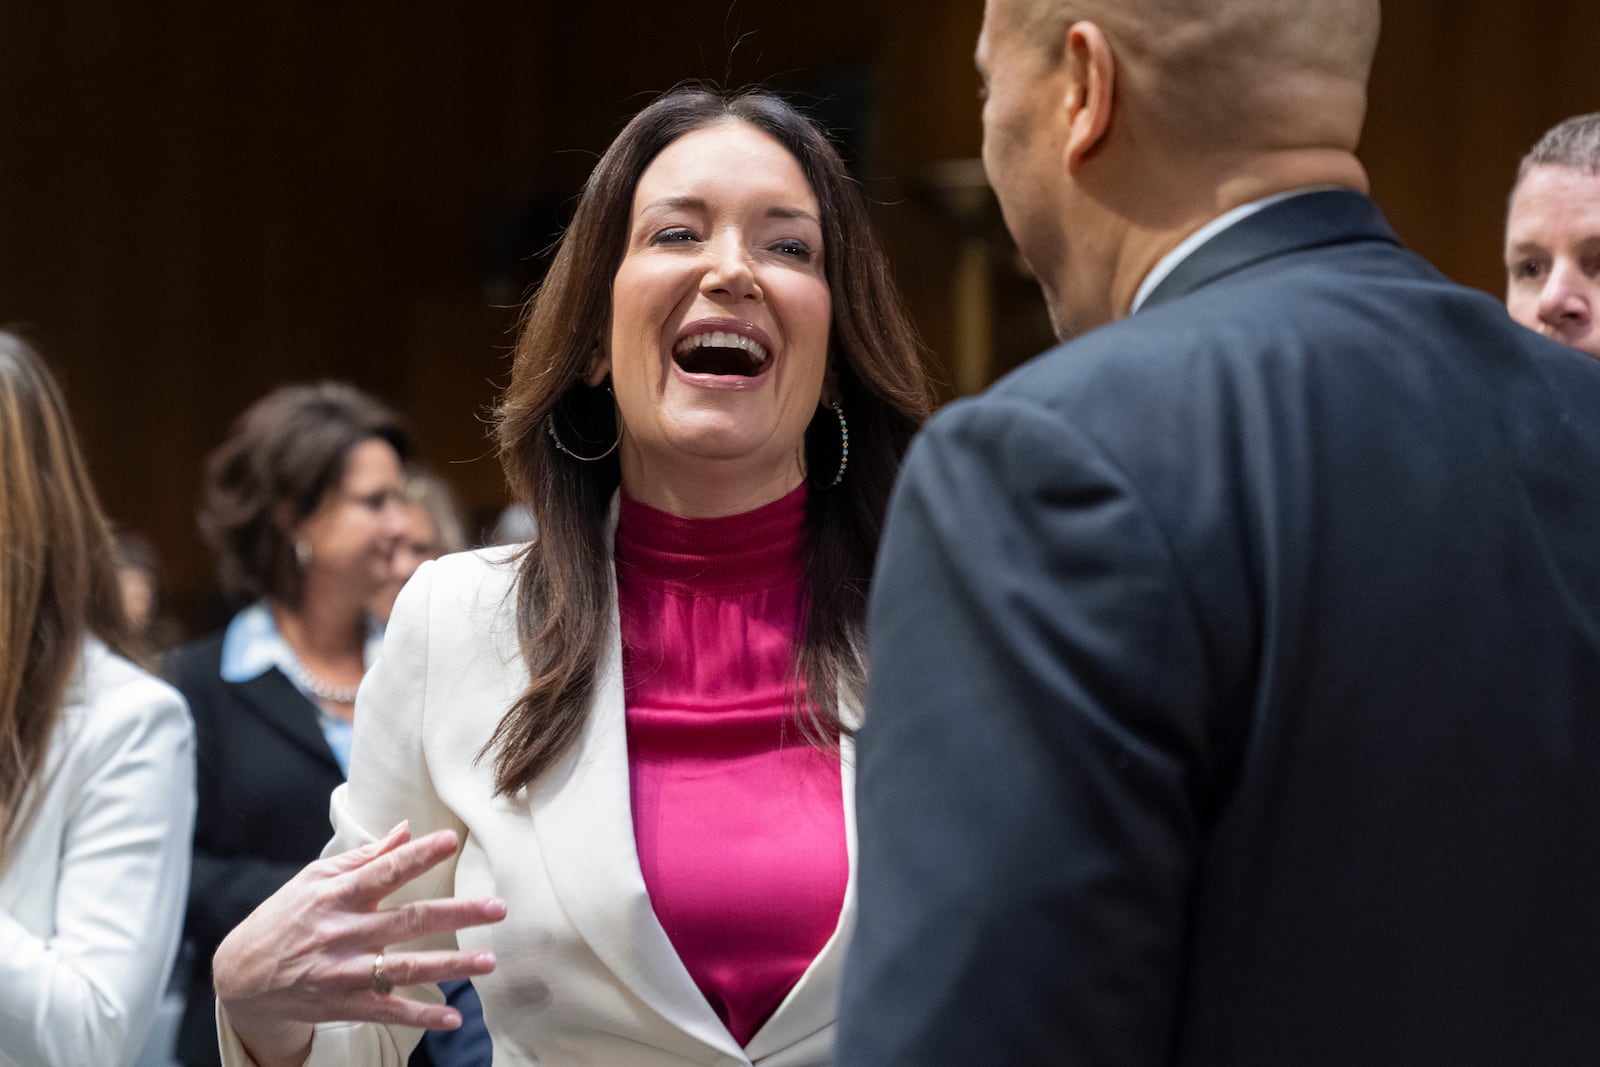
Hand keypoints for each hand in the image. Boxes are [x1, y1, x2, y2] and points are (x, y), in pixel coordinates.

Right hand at [213, 823, 505, 1066]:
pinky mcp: (342, 1004)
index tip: (450, 841)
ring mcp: (343, 972)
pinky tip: (453, 1018)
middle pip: (407, 920)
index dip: (416, 856)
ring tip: (489, 961)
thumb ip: (364, 857)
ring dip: (451, 966)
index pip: (383, 871)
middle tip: (498, 908)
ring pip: (404, 968)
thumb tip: (406, 829)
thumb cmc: (286, 918)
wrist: (241, 977)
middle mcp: (342, 933)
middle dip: (456, 914)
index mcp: (336, 896)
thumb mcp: (314, 880)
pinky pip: (387, 1010)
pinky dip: (420, 1016)